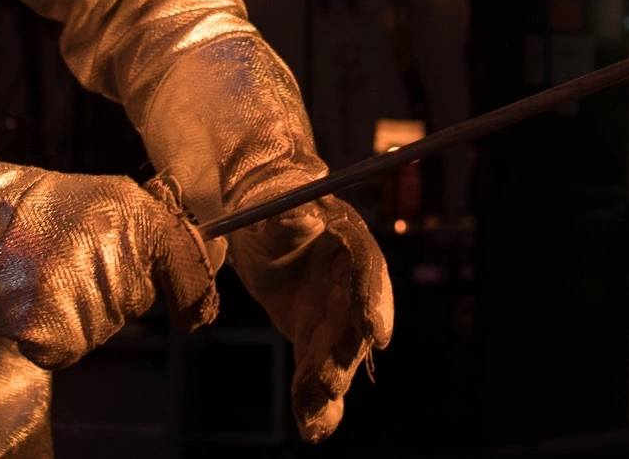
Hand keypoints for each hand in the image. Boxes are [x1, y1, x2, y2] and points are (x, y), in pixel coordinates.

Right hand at [0, 170, 224, 368]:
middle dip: (111, 291)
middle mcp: (116, 248)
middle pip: (137, 300)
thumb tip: (197, 271)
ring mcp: (86, 289)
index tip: (194, 314)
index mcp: (135, 211)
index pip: (184, 257)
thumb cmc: (44, 215)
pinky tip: (34, 301)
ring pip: (103, 326)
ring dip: (79, 312)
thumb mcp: (107, 203)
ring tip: (47, 277)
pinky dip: (51, 336)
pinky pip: (70, 347)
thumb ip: (151, 233)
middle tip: (70, 263)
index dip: (192, 290)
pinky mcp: (55, 326)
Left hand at [229, 195, 393, 440]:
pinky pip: (317, 371)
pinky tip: (313, 428)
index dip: (372, 299)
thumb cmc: (268, 201)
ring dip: (330, 385)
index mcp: (349, 240)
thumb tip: (295, 210)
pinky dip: (316, 401)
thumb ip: (287, 211)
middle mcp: (351, 283)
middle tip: (331, 380)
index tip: (373, 330)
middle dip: (347, 353)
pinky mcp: (316, 339)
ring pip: (339, 354)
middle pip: (356, 322)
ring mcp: (335, 315)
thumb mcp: (272, 199)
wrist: (255, 224)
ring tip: (316, 417)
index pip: (366, 269)